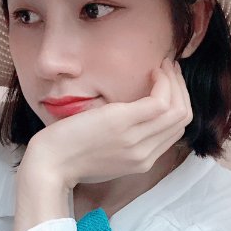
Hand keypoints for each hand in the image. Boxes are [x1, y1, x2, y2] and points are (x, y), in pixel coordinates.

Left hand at [24, 57, 192, 189]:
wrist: (49, 164)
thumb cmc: (71, 156)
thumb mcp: (106, 155)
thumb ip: (126, 143)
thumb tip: (136, 119)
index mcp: (142, 161)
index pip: (175, 131)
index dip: (177, 104)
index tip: (166, 85)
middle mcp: (144, 154)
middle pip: (182, 119)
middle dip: (181, 89)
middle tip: (169, 70)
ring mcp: (136, 140)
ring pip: (177, 109)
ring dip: (175, 82)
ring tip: (163, 66)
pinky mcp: (123, 123)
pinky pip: (160, 101)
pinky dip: (164, 82)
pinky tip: (154, 70)